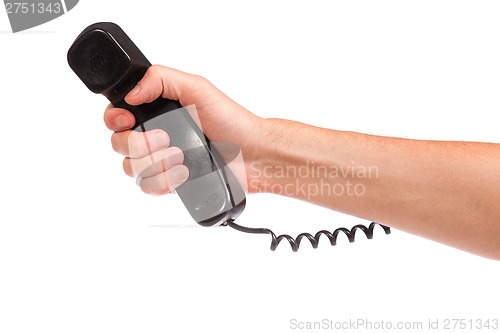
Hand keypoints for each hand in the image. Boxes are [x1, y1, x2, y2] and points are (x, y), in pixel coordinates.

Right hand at [103, 65, 263, 194]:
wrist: (253, 156)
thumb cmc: (231, 121)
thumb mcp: (198, 88)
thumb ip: (161, 79)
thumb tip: (131, 93)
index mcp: (158, 110)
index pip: (117, 115)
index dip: (115, 119)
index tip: (128, 120)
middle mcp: (156, 135)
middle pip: (119, 144)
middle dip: (138, 143)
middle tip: (164, 138)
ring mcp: (162, 161)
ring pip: (131, 169)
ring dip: (154, 164)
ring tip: (179, 157)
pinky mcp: (171, 182)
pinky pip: (149, 187)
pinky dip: (164, 182)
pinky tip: (183, 173)